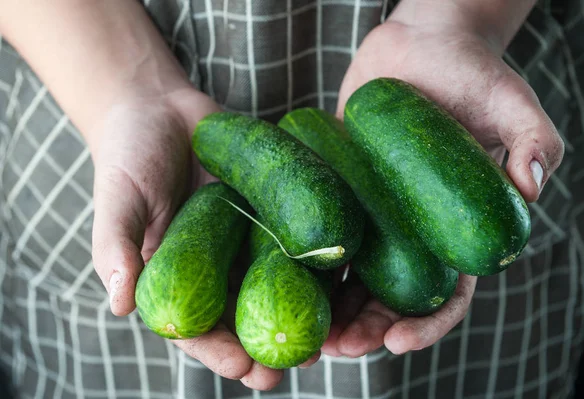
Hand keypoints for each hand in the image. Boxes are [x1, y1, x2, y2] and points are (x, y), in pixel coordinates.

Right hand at [89, 88, 292, 390]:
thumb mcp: (118, 199)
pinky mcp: (269, 213)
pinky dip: (313, 263)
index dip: (217, 350)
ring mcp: (245, 240)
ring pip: (273, 286)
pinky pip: (292, 240)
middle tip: (287, 369)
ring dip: (296, 315)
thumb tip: (119, 305)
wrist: (162, 109)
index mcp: (175, 276)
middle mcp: (214, 265)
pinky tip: (338, 281)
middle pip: (241, 315)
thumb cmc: (130, 154)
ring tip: (322, 341)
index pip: (195, 325)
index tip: (242, 367)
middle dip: (263, 346)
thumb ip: (115, 247)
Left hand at [326, 5, 563, 356]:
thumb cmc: (471, 72)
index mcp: (455, 229)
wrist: (419, 45)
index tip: (398, 340)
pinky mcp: (342, 192)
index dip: (428, 324)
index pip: (449, 293)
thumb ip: (533, 143)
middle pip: (391, 297)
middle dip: (368, 327)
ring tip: (309, 333)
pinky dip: (305, 261)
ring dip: (331, 309)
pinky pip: (323, 232)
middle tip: (340, 348)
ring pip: (352, 275)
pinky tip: (283, 279)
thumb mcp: (512, 103)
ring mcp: (375, 214)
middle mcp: (413, 230)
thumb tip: (532, 191)